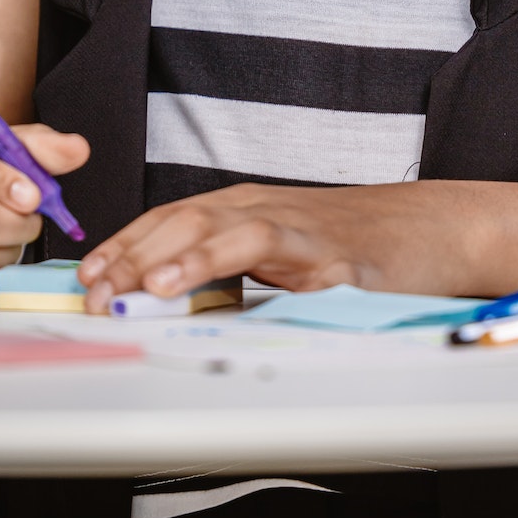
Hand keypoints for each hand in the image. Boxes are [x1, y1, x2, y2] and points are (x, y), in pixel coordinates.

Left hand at [77, 181, 434, 311]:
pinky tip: (179, 282)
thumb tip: (180, 312)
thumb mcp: (287, 264)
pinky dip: (209, 257)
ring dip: (156, 256)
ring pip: (205, 223)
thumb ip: (241, 279)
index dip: (123, 245)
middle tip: (89, 293)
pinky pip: (253, 243)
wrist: (431, 233)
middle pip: (174, 218)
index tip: (86, 276)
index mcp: (245, 209)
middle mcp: (257, 205)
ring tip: (120, 289)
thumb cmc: (358, 255)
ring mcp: (287, 220)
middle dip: (126, 255)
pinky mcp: (316, 246)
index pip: (168, 219)